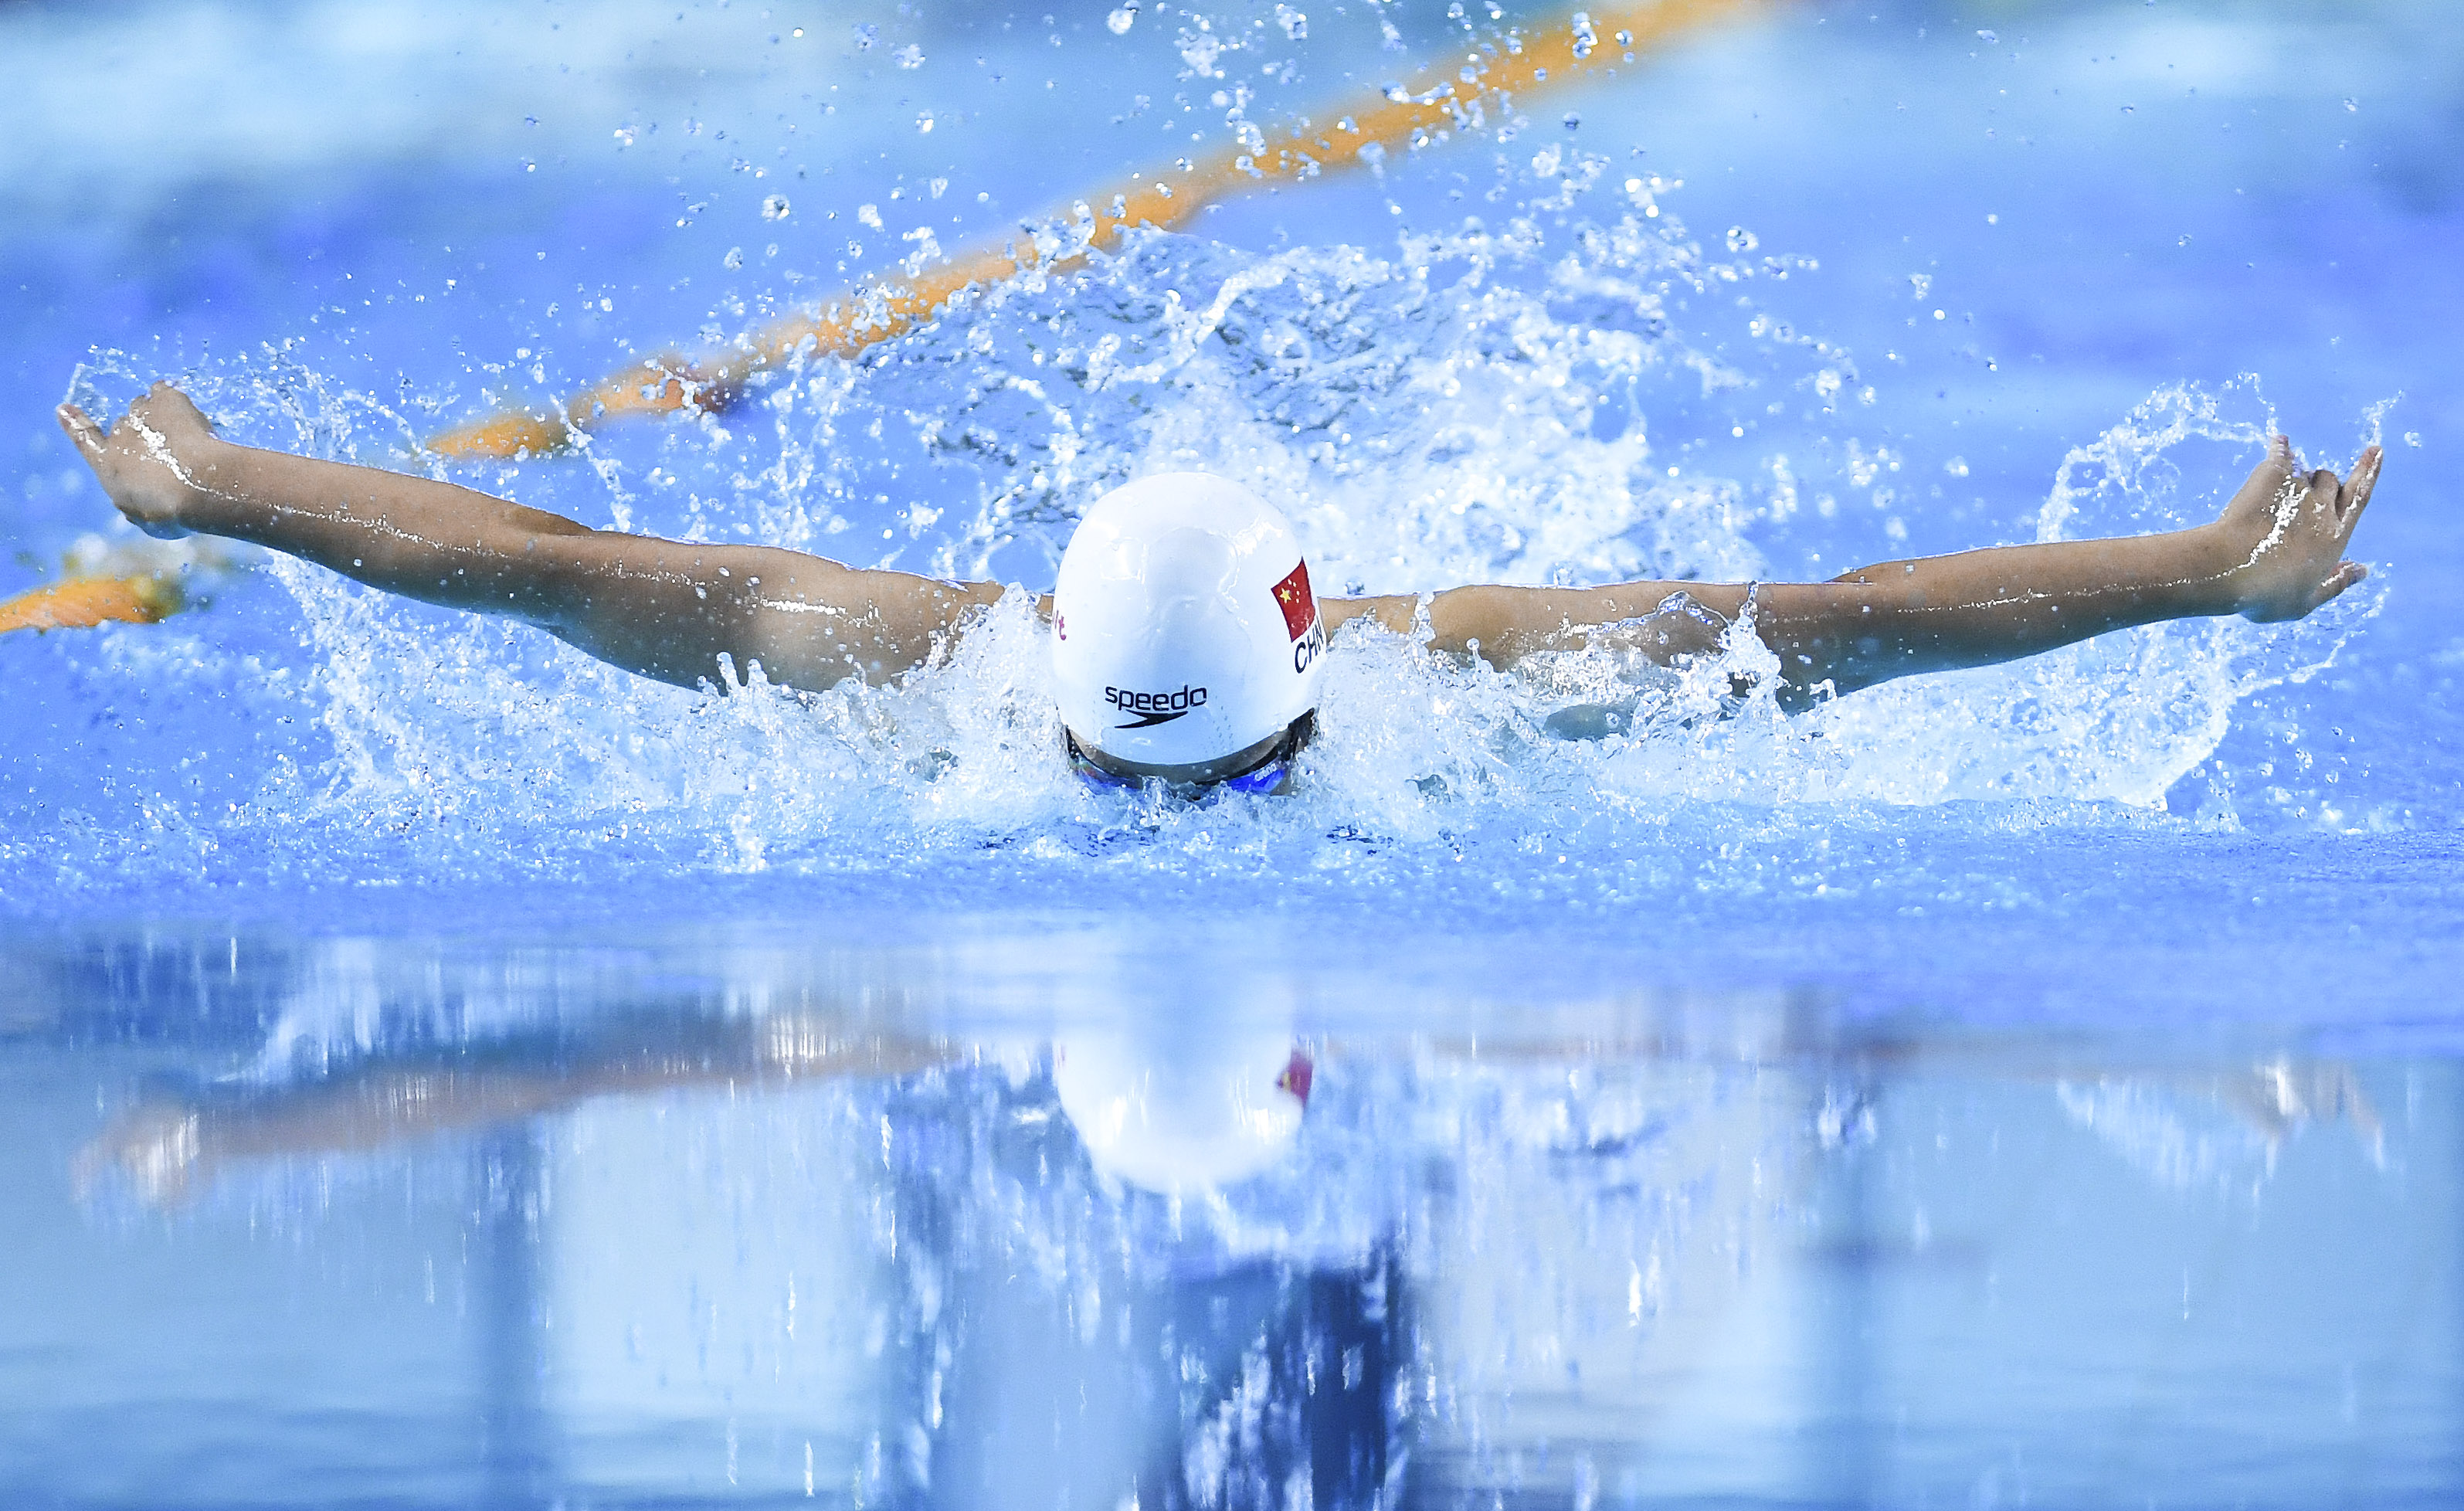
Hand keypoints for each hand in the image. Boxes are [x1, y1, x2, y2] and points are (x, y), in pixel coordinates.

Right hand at [56, 381, 224, 540]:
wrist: (196, 483)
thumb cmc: (170, 509)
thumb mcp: (145, 516)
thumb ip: (136, 503)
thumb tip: (138, 500)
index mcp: (106, 463)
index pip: (85, 440)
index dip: (74, 424)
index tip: (64, 408)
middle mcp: (119, 433)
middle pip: (124, 425)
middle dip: (141, 435)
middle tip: (168, 453)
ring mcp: (142, 413)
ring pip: (143, 407)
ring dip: (156, 417)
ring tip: (181, 436)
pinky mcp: (168, 401)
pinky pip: (163, 391)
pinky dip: (169, 397)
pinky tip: (183, 407)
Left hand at [2211, 435, 2378, 623]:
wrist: (2228, 569)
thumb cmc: (2264, 594)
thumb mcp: (2305, 601)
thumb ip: (2336, 583)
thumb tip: (2362, 570)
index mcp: (2335, 537)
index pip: (2360, 498)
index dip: (2369, 473)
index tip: (2376, 451)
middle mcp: (2321, 510)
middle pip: (2333, 482)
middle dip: (2326, 484)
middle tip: (2310, 492)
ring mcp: (2295, 492)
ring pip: (2306, 472)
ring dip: (2298, 477)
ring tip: (2273, 499)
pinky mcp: (2269, 480)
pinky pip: (2281, 455)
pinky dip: (2281, 448)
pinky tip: (2278, 443)